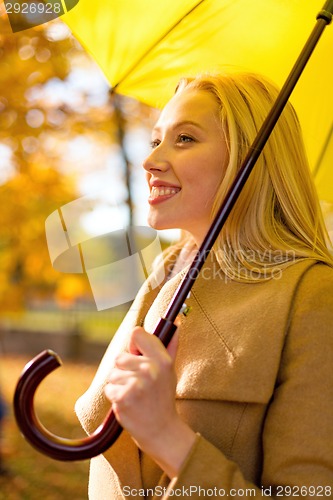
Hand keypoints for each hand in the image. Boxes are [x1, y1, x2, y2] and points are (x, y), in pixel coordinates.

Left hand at [104, 326, 195, 476]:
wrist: (161, 430)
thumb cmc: (163, 396)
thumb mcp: (170, 370)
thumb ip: (170, 346)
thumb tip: (175, 323)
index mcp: (162, 359)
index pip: (136, 333)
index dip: (133, 345)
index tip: (137, 356)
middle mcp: (150, 370)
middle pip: (120, 356)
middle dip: (124, 369)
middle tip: (137, 383)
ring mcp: (136, 384)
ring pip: (112, 373)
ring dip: (119, 384)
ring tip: (134, 394)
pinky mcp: (123, 398)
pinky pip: (109, 388)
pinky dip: (115, 396)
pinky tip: (128, 403)